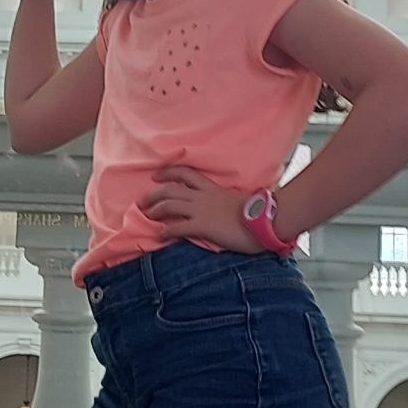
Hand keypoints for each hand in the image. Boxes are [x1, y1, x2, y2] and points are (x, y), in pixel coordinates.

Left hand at [137, 165, 255, 253]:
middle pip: (170, 189)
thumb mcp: (236, 200)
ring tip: (147, 216)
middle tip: (142, 200)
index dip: (168, 172)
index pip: (185, 173)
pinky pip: (177, 227)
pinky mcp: (202, 226)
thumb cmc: (256, 213)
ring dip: (154, 210)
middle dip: (152, 194)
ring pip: (168, 205)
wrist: (264, 221)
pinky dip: (165, 231)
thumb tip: (220, 207)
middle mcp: (202, 196)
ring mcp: (201, 210)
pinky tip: (159, 235)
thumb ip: (223, 201)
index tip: (156, 175)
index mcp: (211, 188)